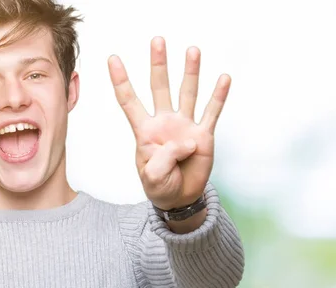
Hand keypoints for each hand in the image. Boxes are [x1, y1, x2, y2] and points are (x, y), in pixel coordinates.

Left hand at [108, 36, 229, 209]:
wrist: (180, 198)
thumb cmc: (160, 186)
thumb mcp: (152, 177)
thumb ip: (163, 159)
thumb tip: (186, 141)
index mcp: (145, 131)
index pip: (130, 101)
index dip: (121, 80)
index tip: (113, 58)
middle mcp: (164, 122)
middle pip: (159, 87)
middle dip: (158, 64)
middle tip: (157, 40)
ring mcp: (185, 126)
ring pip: (187, 93)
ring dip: (190, 72)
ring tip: (192, 51)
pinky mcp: (203, 135)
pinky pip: (211, 113)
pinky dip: (218, 96)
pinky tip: (223, 78)